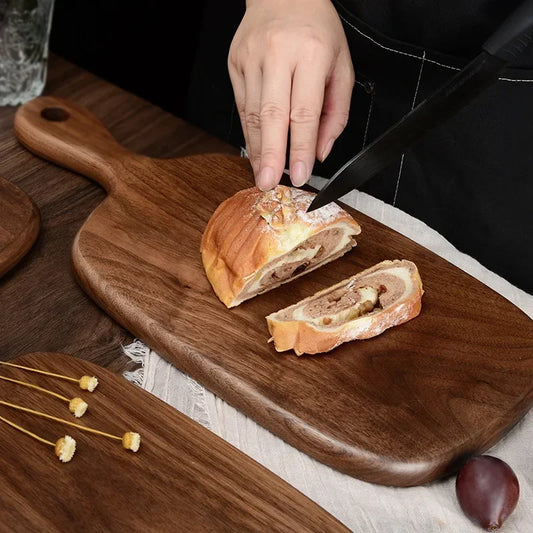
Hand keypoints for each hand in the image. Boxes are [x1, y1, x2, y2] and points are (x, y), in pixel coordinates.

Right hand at [228, 0, 354, 189]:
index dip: (300, 148)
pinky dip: (249, 132)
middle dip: (271, 155)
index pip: (304, 112)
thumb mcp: (341, 65)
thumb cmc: (317, 30)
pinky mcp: (236, 63)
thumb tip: (321, 151)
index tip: (300, 174)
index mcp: (311, 53)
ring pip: (252, 114)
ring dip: (258, 149)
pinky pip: (242, 105)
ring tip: (262, 174)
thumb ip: (335, 112)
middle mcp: (279, 54)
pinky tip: (256, 150)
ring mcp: (252, 58)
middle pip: (272, 115)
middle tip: (268, 184)